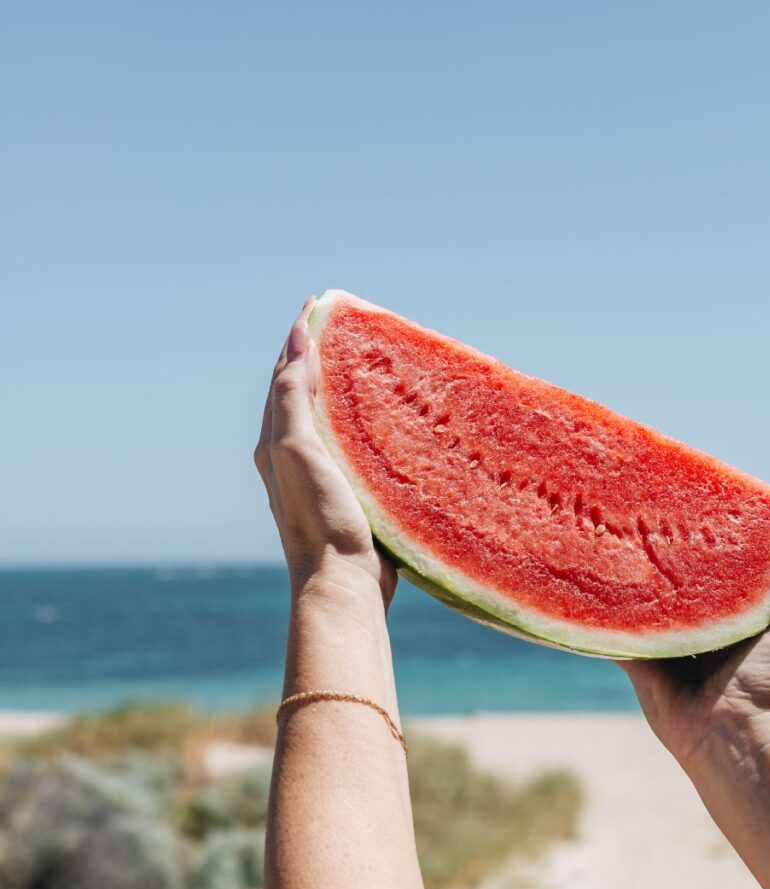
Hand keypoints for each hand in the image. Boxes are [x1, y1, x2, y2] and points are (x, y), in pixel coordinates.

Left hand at [253, 297, 396, 607]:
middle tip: (338, 325)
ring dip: (334, 385)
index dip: (296, 339)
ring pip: (322, 416)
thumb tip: (295, 345)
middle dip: (313, 356)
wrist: (340, 583)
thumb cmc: (320, 518)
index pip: (282, 376)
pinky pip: (346, 441)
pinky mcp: (343, 493)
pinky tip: (376, 419)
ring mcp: (316, 476)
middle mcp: (289, 456)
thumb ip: (292, 399)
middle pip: (298, 393)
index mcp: (274, 443)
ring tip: (358, 361)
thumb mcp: (297, 450)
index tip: (316, 305)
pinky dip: (354, 418)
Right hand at [620, 494, 769, 768]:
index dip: (715, 526)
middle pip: (676, 571)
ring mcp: (663, 633)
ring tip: (611, 523)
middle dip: (663, 541)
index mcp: (734, 606)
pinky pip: (610, 621)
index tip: (704, 486)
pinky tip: (585, 566)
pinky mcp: (634, 649)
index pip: (721, 556)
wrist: (730, 731)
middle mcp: (697, 617)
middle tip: (647, 498)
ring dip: (627, 566)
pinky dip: (598, 601)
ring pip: (639, 591)